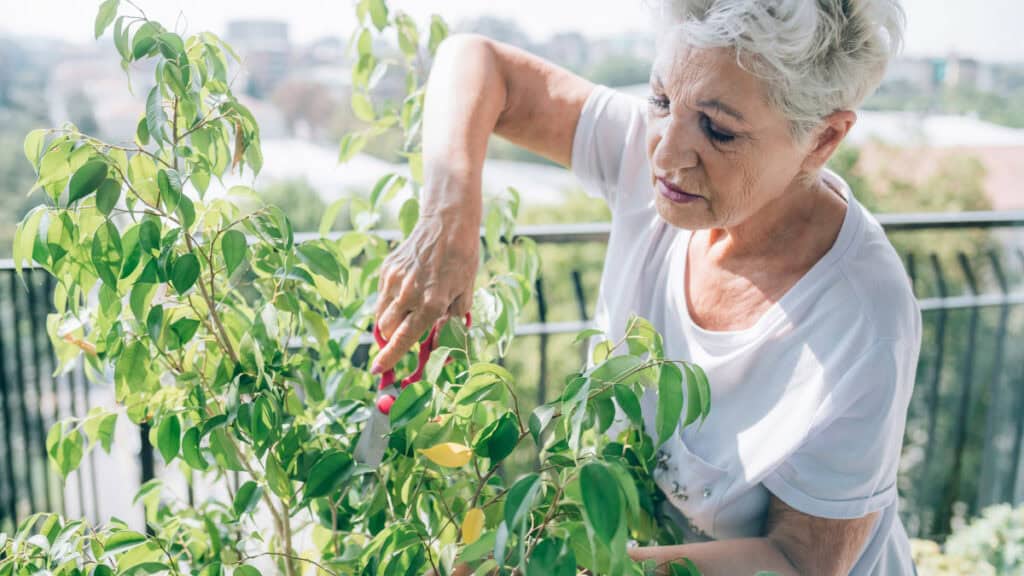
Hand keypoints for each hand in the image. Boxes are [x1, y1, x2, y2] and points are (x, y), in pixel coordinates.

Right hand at [372, 212, 478, 374]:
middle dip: (390, 339)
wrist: (447, 224)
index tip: (376, 371)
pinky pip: (381, 295)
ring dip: (389, 321)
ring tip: (406, 311)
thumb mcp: (464, 294)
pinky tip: (407, 289)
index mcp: (432, 303)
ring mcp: (395, 280)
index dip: (389, 358)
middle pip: (385, 330)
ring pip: (380, 314)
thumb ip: (450, 323)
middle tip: (400, 337)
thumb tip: (440, 346)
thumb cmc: (462, 260)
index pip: (404, 339)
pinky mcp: (387, 269)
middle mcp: (410, 293)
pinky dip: (390, 301)